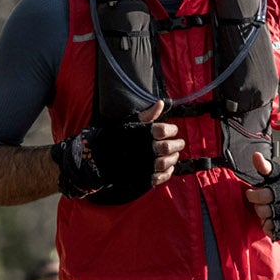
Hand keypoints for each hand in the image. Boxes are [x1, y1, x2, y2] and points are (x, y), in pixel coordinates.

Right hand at [52, 102, 183, 201]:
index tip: (173, 131)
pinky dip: (167, 173)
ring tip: (174, 156)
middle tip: (180, 144)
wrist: (99, 158)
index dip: (172, 130)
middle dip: (177, 145)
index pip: (165, 129)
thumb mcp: (131, 123)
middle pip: (167, 147)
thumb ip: (147, 115)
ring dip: (173, 159)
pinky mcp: (142, 177)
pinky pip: (160, 177)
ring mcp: (144, 164)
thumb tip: (161, 103)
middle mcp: (145, 148)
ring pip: (166, 162)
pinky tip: (168, 168)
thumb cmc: (116, 138)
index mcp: (143, 133)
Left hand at [244, 153, 279, 239]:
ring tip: (267, 211)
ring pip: (269, 224)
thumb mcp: (277, 172)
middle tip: (261, 203)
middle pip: (264, 211)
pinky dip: (269, 229)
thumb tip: (255, 155)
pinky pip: (276, 234)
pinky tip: (270, 221)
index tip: (251, 193)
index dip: (253, 195)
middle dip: (258, 207)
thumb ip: (264, 166)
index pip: (263, 196)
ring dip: (264, 219)